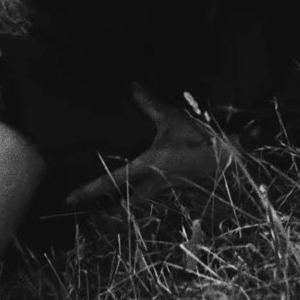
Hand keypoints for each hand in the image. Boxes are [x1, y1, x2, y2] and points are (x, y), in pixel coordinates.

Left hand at [65, 83, 233, 205]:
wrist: (230, 155)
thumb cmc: (198, 136)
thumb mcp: (171, 119)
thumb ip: (150, 105)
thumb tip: (134, 85)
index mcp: (148, 166)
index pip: (111, 181)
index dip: (89, 190)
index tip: (69, 199)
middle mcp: (155, 182)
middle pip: (128, 201)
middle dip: (113, 208)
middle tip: (96, 213)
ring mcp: (169, 187)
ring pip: (144, 198)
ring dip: (133, 199)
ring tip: (118, 201)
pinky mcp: (181, 185)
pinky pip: (160, 190)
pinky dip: (151, 190)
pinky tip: (151, 183)